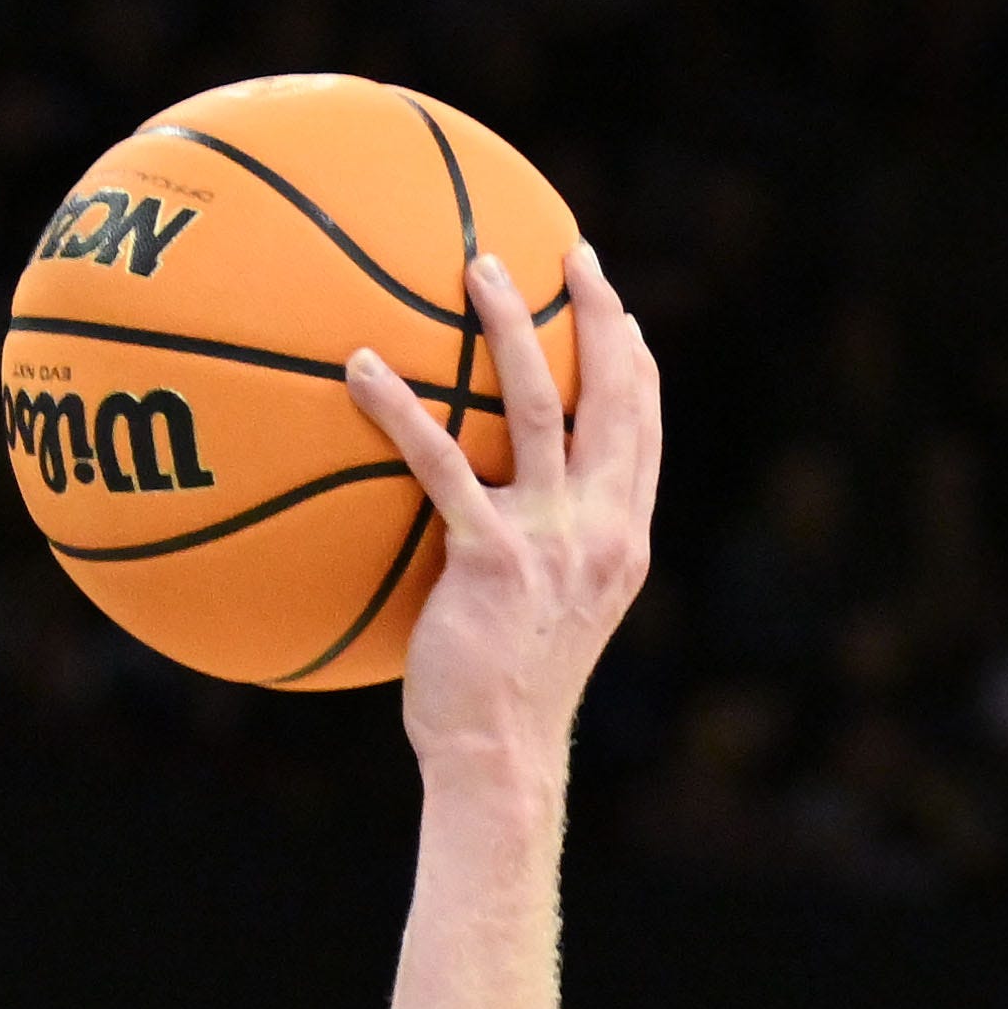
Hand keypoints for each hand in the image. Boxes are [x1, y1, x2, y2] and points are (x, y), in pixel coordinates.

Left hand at [345, 237, 660, 788]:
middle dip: (596, 314)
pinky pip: (441, 462)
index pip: (645, 429)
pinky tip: (363, 368)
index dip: (634, 361)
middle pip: (613, 395)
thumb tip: (493, 509)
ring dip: (508, 326)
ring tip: (476, 268)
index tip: (616, 309)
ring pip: (537, 405)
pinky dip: (402, 408)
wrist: (500, 754)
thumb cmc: (507, 694)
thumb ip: (545, 554)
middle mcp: (602, 529)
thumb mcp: (548, 616)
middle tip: (568, 254)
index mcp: (624, 539)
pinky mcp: (490, 557)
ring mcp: (551, 540)